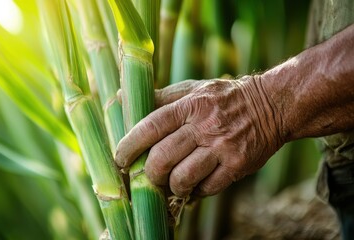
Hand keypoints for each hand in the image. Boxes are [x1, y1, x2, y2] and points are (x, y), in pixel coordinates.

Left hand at [115, 77, 282, 196]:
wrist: (271, 105)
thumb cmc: (223, 99)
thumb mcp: (192, 89)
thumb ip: (159, 97)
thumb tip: (121, 98)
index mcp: (190, 104)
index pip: (151, 126)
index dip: (130, 145)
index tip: (120, 159)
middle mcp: (205, 125)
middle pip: (163, 157)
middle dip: (148, 173)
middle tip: (147, 175)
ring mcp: (223, 147)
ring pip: (183, 178)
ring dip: (172, 186)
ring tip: (172, 182)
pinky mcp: (238, 165)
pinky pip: (207, 188)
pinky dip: (195, 191)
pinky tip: (195, 183)